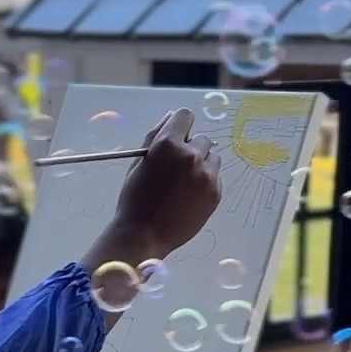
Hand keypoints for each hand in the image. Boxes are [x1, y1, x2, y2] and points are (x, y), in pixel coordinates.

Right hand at [83, 108, 220, 276]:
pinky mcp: (215, 193)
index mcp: (168, 145)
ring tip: (184, 184)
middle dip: (190, 149)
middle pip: (202, 139)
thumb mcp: (139, 162)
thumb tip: (171, 117)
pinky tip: (188, 197)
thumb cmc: (135, 198)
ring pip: (212, 158)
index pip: (185, 116)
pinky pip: (215, 178)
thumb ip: (155, 136)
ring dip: (201, 165)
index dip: (180, 126)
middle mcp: (191, 156)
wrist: (144, 235)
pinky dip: (205, 183)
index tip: (176, 139)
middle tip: (176, 169)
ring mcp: (207, 176)